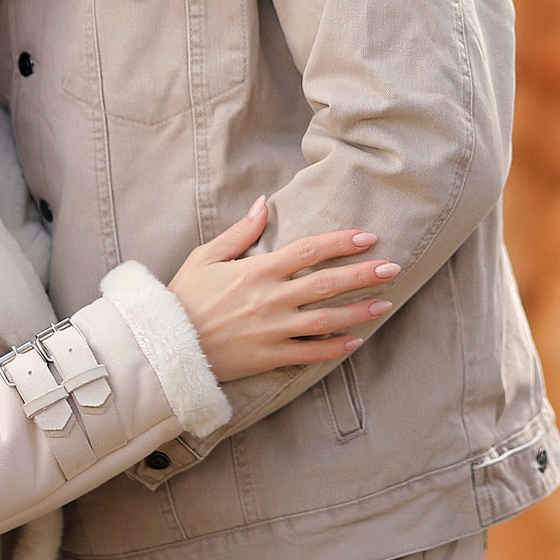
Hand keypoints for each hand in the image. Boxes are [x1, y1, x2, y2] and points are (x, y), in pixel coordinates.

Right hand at [167, 198, 398, 380]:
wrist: (166, 345)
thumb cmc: (185, 297)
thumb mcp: (206, 256)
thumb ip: (239, 232)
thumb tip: (261, 203)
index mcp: (257, 270)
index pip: (310, 250)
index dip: (341, 242)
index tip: (367, 238)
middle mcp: (271, 298)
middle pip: (327, 283)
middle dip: (363, 275)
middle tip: (393, 268)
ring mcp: (272, 329)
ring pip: (326, 319)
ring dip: (359, 311)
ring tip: (386, 303)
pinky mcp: (269, 356)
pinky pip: (310, 352)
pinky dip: (335, 348)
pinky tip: (356, 341)